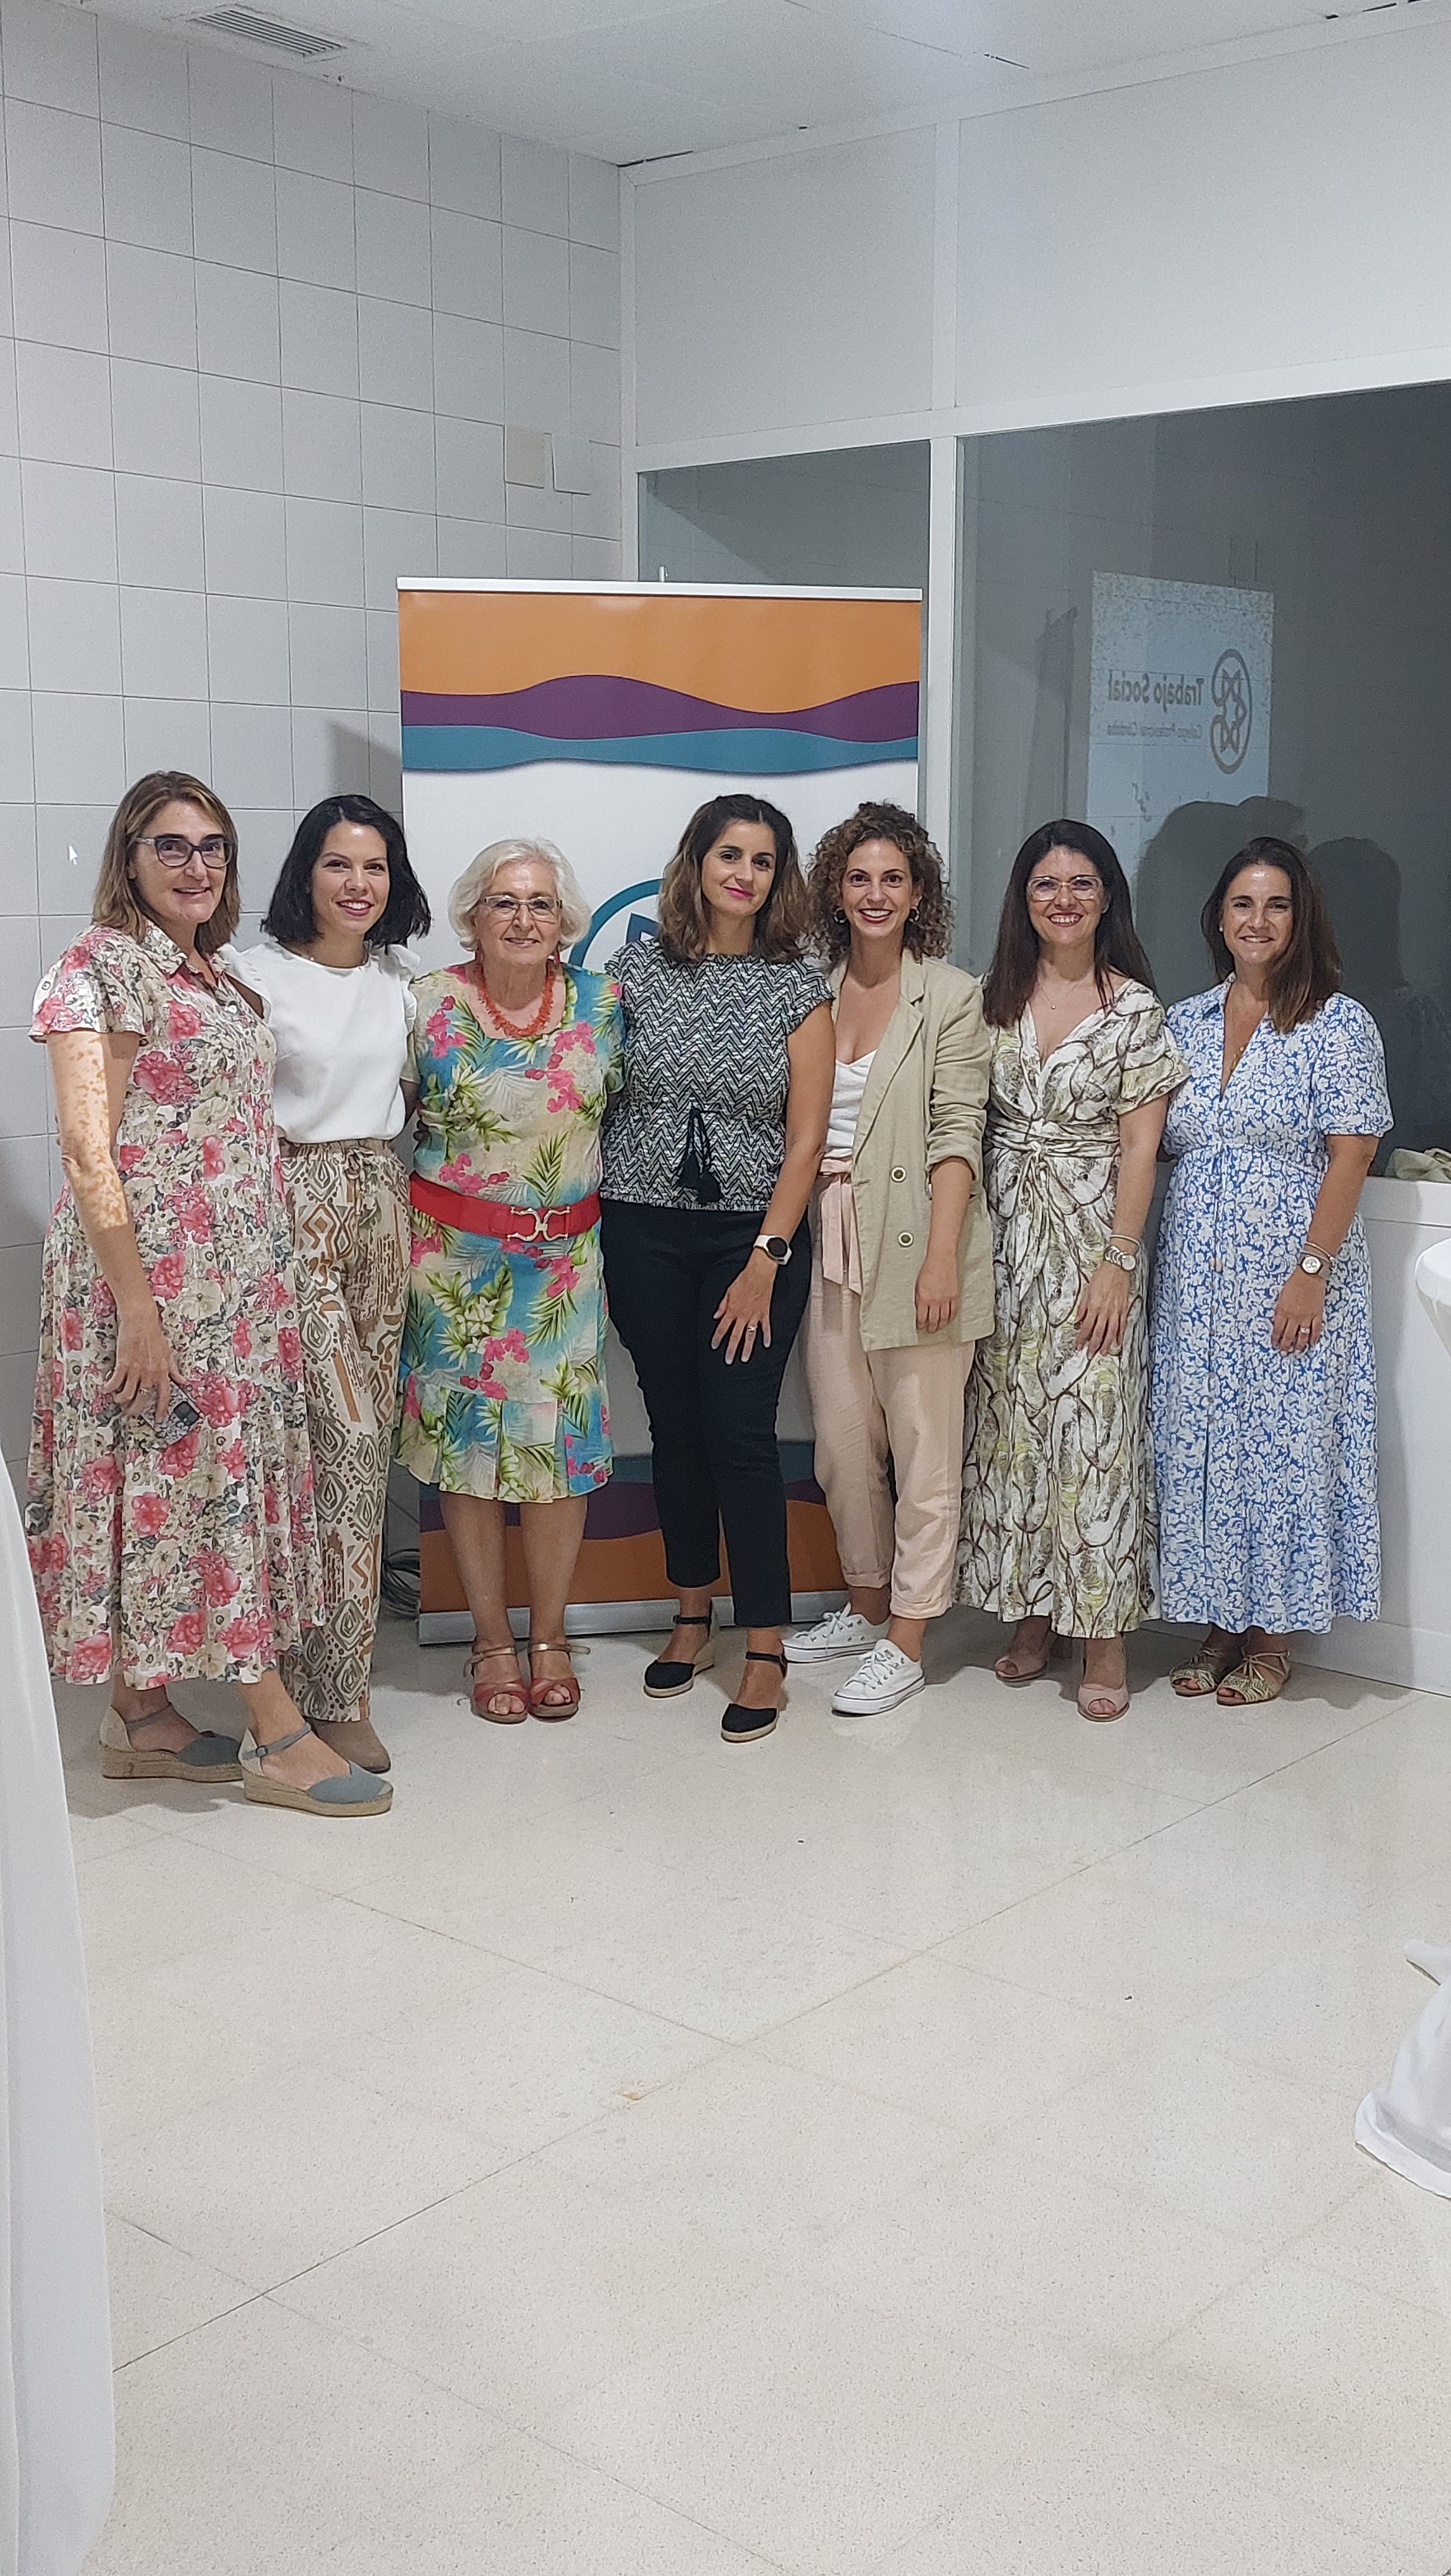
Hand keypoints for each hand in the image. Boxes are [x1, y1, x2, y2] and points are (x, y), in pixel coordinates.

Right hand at [105, 1298, 187, 1420]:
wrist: (140, 1321)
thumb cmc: (153, 1334)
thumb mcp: (168, 1353)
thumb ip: (173, 1369)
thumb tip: (182, 1380)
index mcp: (162, 1371)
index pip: (164, 1396)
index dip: (161, 1409)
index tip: (158, 1418)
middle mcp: (150, 1373)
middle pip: (143, 1399)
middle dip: (136, 1409)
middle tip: (131, 1412)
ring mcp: (136, 1370)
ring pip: (128, 1394)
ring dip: (121, 1400)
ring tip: (118, 1399)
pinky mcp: (123, 1364)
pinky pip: (115, 1382)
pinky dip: (110, 1388)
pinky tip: (107, 1388)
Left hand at [711, 1249, 776, 1365]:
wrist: (759, 1273)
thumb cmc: (744, 1279)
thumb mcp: (728, 1291)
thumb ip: (722, 1305)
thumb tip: (716, 1315)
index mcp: (732, 1310)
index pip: (722, 1328)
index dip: (717, 1338)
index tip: (714, 1346)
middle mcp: (743, 1315)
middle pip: (735, 1336)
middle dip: (731, 1349)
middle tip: (728, 1360)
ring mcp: (755, 1315)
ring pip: (750, 1335)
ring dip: (747, 1348)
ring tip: (744, 1358)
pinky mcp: (765, 1313)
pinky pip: (766, 1327)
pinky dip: (767, 1336)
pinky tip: (766, 1344)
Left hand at [914, 1249, 958, 1334]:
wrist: (941, 1260)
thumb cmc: (928, 1269)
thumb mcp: (918, 1285)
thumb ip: (919, 1299)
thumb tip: (919, 1309)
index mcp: (924, 1298)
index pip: (922, 1318)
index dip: (920, 1325)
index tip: (920, 1326)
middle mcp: (935, 1300)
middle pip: (933, 1321)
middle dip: (931, 1328)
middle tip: (929, 1330)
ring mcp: (946, 1299)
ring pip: (944, 1319)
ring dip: (941, 1325)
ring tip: (938, 1328)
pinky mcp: (954, 1296)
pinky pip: (954, 1311)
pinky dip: (951, 1318)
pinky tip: (948, 1320)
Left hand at [1075, 1261, 1130, 1355]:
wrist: (1117, 1268)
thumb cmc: (1102, 1277)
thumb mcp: (1087, 1290)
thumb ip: (1082, 1307)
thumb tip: (1078, 1320)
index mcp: (1094, 1307)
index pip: (1086, 1327)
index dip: (1081, 1338)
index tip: (1078, 1345)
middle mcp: (1105, 1311)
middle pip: (1098, 1333)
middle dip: (1093, 1346)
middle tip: (1090, 1354)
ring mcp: (1115, 1311)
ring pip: (1111, 1332)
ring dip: (1106, 1344)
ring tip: (1102, 1352)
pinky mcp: (1123, 1309)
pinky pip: (1122, 1325)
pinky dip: (1120, 1335)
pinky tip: (1117, 1342)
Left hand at [1271, 1267, 1325, 1353]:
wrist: (1310, 1276)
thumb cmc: (1294, 1283)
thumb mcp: (1281, 1296)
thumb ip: (1279, 1310)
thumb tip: (1277, 1321)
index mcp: (1283, 1311)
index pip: (1277, 1330)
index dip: (1276, 1339)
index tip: (1274, 1345)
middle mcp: (1294, 1317)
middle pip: (1289, 1336)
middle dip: (1285, 1346)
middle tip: (1284, 1352)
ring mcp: (1306, 1317)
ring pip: (1302, 1336)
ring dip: (1299, 1346)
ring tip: (1296, 1352)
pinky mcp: (1317, 1315)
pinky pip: (1316, 1330)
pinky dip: (1314, 1338)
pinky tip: (1312, 1343)